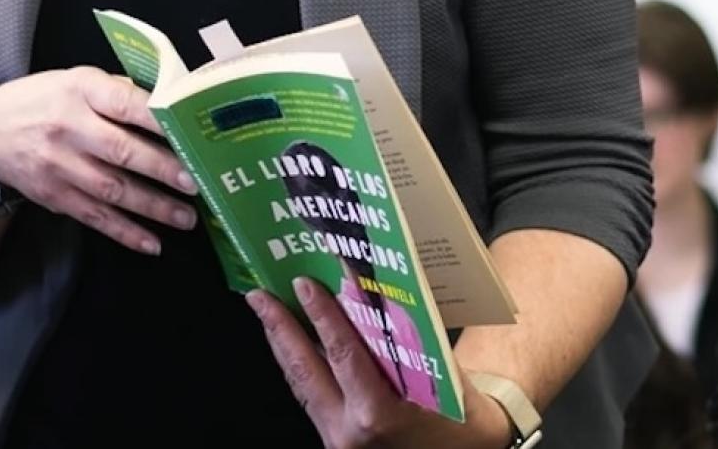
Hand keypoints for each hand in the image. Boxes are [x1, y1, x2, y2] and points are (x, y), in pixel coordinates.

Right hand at [0, 67, 199, 253]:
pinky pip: (95, 217)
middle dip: (163, 169)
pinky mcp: (55, 196)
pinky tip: (152, 243)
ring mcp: (60, 165)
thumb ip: (118, 91)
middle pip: (121, 151)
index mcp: (79, 90)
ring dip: (153, 207)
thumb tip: (169, 104)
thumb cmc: (44, 101)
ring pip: (113, 190)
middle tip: (196, 183)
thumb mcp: (76, 80)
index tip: (189, 132)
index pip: (123, 102)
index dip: (158, 119)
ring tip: (187, 218)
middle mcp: (69, 128)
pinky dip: (125, 232)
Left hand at [250, 278, 509, 448]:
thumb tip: (364, 296)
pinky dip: (299, 368)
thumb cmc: (458, 418)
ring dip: (282, 346)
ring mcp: (337, 439)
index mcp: (377, 413)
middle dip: (278, 328)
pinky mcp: (334, 441)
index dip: (321, 315)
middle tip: (259, 294)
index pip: (342, 354)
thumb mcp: (435, 374)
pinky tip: (290, 346)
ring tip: (267, 312)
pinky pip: (310, 398)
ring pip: (300, 385)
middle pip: (304, 370)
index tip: (302, 285)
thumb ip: (398, 342)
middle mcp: (348, 430)